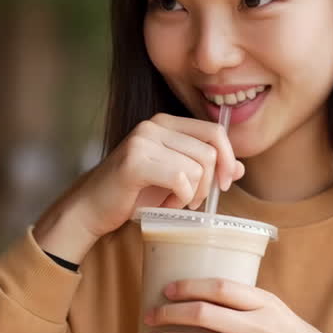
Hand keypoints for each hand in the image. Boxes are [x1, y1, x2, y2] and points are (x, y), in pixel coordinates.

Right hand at [35, 114, 243, 262]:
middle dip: (208, 184)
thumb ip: (206, 169)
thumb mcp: (176, 178)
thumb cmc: (134, 193)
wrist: (92, 208)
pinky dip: (179, 199)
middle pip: (210, 152)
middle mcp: (154, 125)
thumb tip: (241, 168)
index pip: (215, 131)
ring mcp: (142, 141)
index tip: (225, 184)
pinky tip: (164, 205)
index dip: (228, 158)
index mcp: (166, 123)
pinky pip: (180, 179)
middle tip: (191, 201)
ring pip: (198, 168)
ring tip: (173, 202)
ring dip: (192, 194)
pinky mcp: (134, 162)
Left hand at [144, 279, 332, 332]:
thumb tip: (202, 299)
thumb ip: (247, 304)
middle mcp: (258, 326)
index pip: (218, 287)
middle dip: (169, 313)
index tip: (167, 290)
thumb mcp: (277, 311)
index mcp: (264, 303)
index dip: (188, 286)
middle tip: (151, 316)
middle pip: (203, 313)